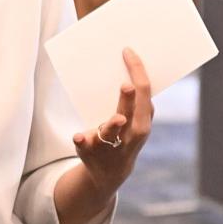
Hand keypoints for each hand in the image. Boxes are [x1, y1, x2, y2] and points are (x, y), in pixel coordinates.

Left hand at [70, 47, 154, 196]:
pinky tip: (78, 136)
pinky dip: (82, 140)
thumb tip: (127, 62)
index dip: (137, 71)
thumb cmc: (125, 135)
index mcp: (143, 122)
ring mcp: (110, 145)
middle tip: (126, 84)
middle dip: (129, 101)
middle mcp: (129, 135)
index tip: (127, 51)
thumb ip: (135, 100)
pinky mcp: (89, 151)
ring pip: (111, 133)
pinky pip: (86, 145)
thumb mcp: (136, 121)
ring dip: (112, 125)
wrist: (110, 171)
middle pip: (130, 114)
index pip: (144, 92)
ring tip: (116, 119)